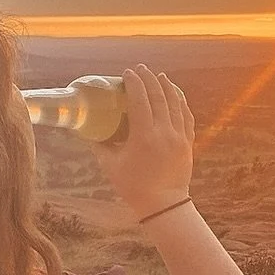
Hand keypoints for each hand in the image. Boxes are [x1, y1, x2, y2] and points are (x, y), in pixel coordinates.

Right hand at [96, 65, 194, 220]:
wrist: (163, 205)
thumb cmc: (133, 187)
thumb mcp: (111, 165)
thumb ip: (99, 146)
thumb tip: (86, 131)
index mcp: (144, 136)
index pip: (139, 100)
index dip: (133, 83)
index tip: (127, 73)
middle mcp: (164, 133)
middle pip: (158, 97)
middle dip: (149, 79)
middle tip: (140, 69)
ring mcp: (179, 137)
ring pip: (176, 104)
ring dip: (167, 87)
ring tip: (159, 76)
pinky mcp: (188, 144)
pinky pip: (186, 117)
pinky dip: (181, 103)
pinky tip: (176, 95)